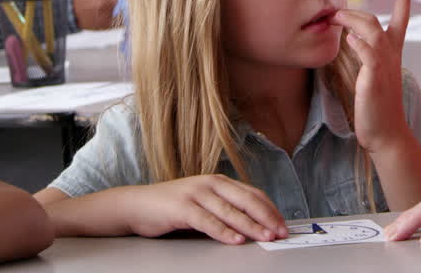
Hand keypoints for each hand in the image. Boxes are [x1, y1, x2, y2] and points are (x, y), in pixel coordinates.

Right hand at [125, 174, 287, 244]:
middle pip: (247, 200)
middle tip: (280, 232)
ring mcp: (196, 194)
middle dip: (267, 217)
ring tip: (265, 236)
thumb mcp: (204, 202)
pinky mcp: (182, 208)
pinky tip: (235, 240)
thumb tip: (253, 222)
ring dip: (251, 226)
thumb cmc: (172, 206)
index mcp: (219, 181)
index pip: (253, 193)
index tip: (283, 223)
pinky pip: (208, 221)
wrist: (137, 204)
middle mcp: (211, 183)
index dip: (270, 209)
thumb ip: (225, 207)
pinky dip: (224, 232)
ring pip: (230, 211)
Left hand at [332, 0, 410, 153]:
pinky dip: (359, 42)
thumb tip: (350, 41)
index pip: (402, 21)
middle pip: (377, 22)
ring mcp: (385, 66)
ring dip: (353, 21)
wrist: (387, 134)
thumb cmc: (377, 108)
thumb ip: (366, 59)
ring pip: (373, 31)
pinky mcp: (375, 77)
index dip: (404, 0)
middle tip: (335, 12)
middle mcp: (392, 56)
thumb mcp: (373, 78)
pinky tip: (349, 39)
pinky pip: (369, 52)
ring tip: (336, 18)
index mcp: (393, 55)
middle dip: (356, 12)